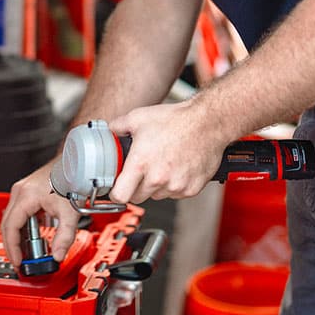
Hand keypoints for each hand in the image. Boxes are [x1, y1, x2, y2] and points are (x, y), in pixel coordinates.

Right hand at [0, 160, 80, 265]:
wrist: (74, 164)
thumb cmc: (71, 179)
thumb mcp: (69, 212)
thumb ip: (64, 237)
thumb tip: (57, 255)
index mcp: (26, 196)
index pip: (11, 227)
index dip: (12, 247)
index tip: (18, 260)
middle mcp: (20, 192)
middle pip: (6, 223)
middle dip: (11, 245)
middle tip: (18, 260)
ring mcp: (22, 190)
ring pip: (10, 218)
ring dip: (15, 235)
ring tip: (24, 251)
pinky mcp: (27, 191)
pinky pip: (18, 212)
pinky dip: (21, 226)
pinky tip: (31, 235)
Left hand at [107, 102, 224, 204]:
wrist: (207, 123)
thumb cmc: (175, 119)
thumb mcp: (138, 117)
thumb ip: (118, 127)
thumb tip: (108, 131)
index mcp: (141, 163)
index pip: (120, 196)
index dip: (116, 193)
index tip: (117, 188)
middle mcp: (158, 178)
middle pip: (138, 197)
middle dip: (136, 186)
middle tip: (142, 169)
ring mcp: (176, 186)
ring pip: (157, 195)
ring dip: (156, 185)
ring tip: (162, 163)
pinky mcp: (191, 189)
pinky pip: (175, 194)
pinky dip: (173, 184)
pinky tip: (176, 166)